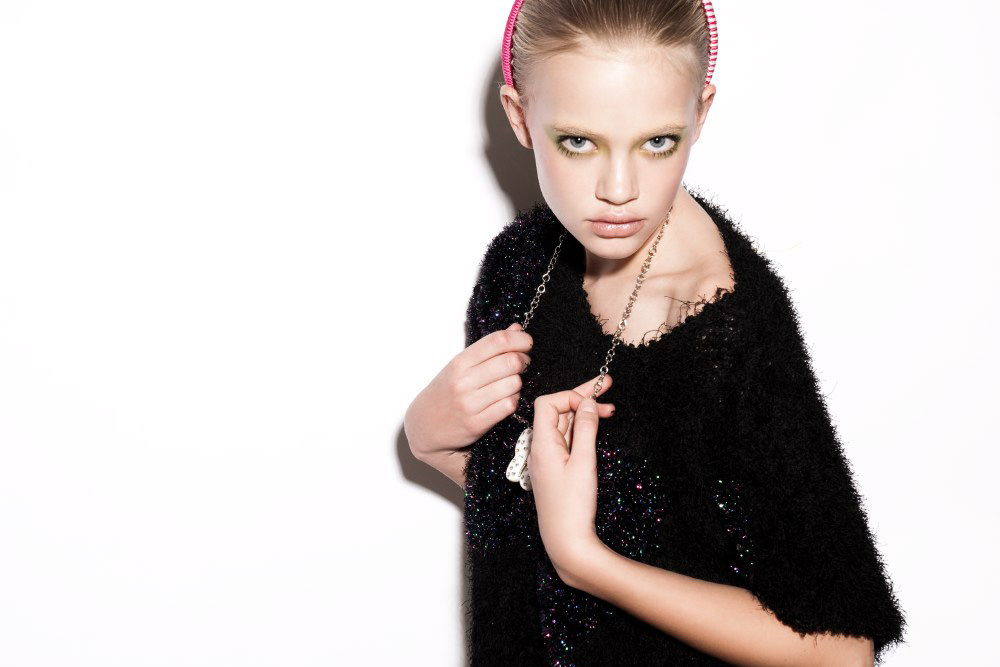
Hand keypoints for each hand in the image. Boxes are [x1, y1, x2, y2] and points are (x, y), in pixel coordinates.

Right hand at [405, 322, 534, 459]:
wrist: (425, 426)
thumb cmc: (445, 392)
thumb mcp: (461, 366)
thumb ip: (489, 347)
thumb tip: (516, 329)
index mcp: (460, 362)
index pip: (498, 341)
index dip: (519, 339)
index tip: (526, 343)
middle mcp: (464, 381)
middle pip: (510, 361)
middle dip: (524, 361)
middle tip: (524, 364)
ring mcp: (470, 403)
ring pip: (513, 384)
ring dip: (519, 383)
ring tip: (512, 384)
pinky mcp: (476, 424)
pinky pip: (509, 406)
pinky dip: (514, 401)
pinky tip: (507, 400)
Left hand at [528, 374, 613, 580]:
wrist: (566, 542)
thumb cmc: (573, 506)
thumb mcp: (584, 462)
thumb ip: (585, 429)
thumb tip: (587, 403)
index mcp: (541, 444)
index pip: (547, 403)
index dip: (570, 395)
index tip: (593, 401)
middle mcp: (540, 449)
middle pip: (556, 411)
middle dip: (581, 397)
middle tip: (607, 386)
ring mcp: (547, 460)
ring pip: (563, 426)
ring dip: (584, 414)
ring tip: (609, 407)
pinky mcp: (555, 469)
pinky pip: (565, 441)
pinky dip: (581, 430)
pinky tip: (595, 428)